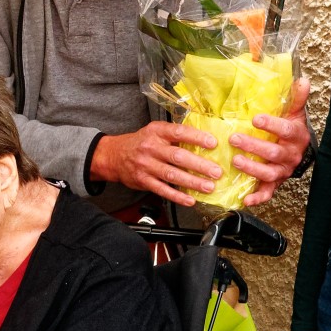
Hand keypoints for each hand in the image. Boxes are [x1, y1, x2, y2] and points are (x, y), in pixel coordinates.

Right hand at [90, 122, 222, 207]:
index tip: (213, 143)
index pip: (179, 132)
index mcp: (157, 132)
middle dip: (200, 165)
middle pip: (178, 156)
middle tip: (216, 172)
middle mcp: (151, 147)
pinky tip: (190, 199)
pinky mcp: (144, 180)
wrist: (115, 155)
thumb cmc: (141, 143)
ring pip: (172, 175)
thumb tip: (203, 141)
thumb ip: (175, 135)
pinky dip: (177, 196)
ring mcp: (146, 165)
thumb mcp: (155, 131)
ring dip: (192, 182)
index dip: (197, 137)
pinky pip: (163, 190)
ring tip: (208, 186)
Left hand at [233, 79, 312, 206]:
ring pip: (269, 173)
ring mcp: (283, 171)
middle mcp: (291, 155)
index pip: (285, 130)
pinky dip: (258, 198)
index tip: (256, 119)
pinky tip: (246, 199)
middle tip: (235, 139)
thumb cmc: (292, 129)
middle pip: (273, 153)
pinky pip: (268, 192)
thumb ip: (296, 98)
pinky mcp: (276, 183)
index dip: (272, 126)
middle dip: (254, 147)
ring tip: (236, 161)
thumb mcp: (295, 112)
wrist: (299, 151)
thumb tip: (302, 80)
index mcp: (296, 136)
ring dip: (252, 169)